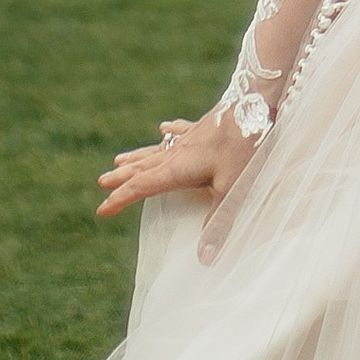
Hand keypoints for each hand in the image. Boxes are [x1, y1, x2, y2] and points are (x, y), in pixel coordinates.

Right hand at [96, 106, 253, 220]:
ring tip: (119, 159)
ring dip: (137, 156)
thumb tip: (205, 259)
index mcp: (178, 167)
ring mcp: (191, 136)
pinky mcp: (205, 126)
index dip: (121, 198)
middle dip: (123, 177)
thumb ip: (218, 222)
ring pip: (156, 149)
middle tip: (102, 182)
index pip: (142, 186)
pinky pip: (179, 132)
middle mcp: (179, 151)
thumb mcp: (233, 187)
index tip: (102, 209)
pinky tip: (163, 128)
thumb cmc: (245, 144)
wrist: (258, 100)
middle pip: (143, 166)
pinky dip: (168, 133)